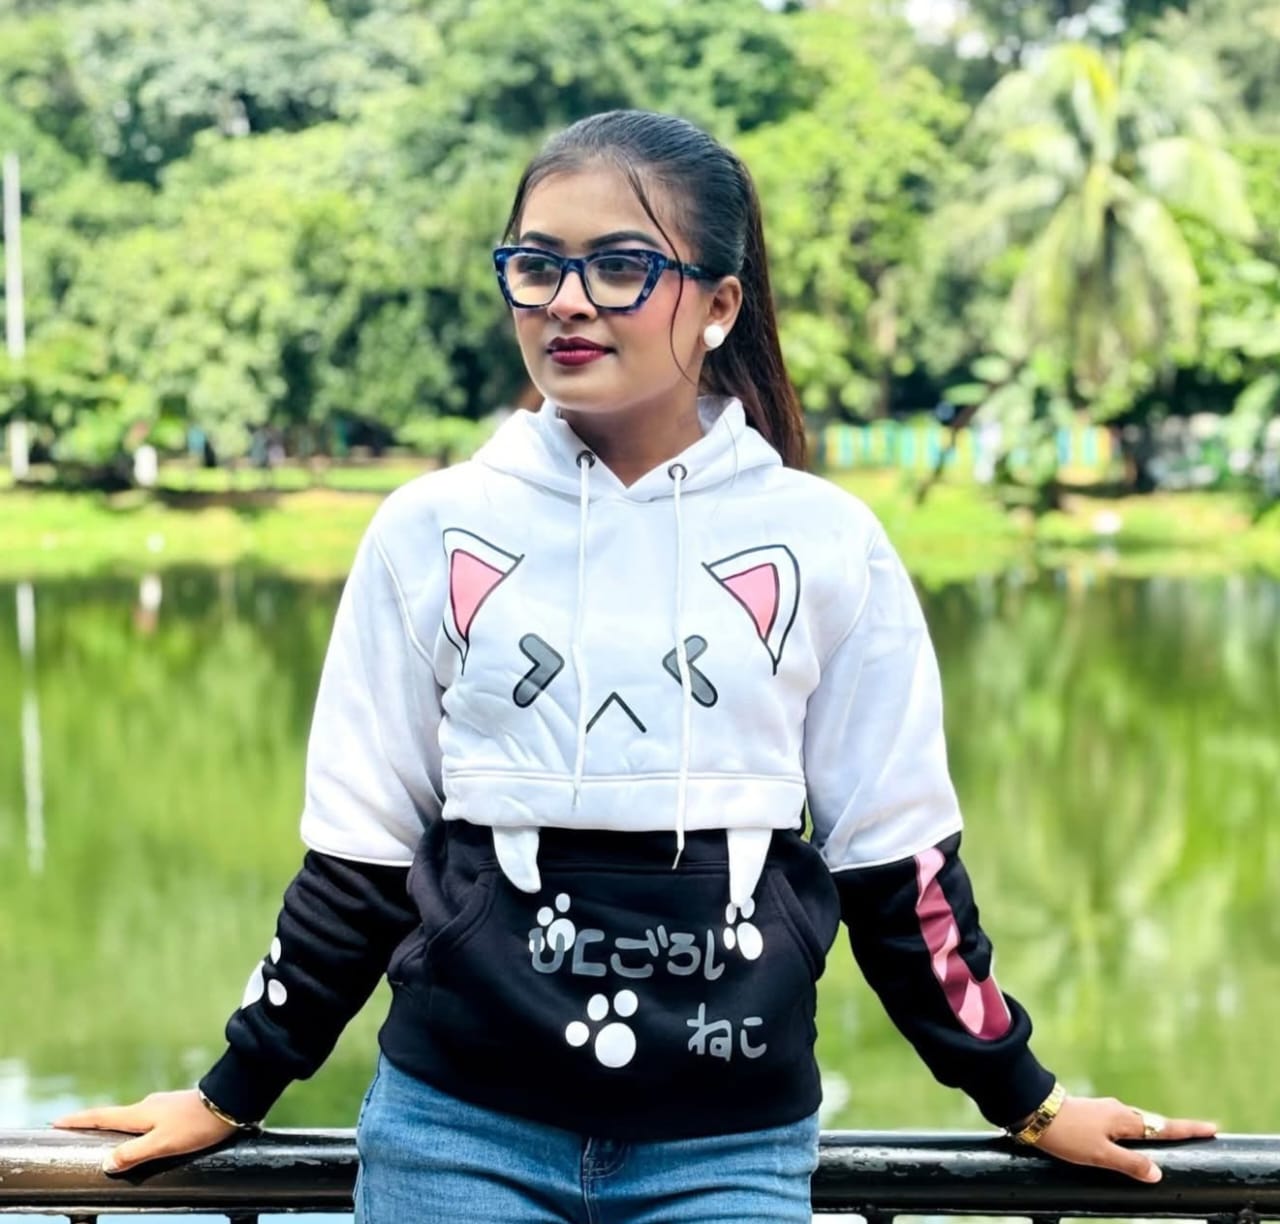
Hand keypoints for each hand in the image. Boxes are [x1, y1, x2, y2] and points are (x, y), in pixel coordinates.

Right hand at [51, 1089, 239, 1173]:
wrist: (232, 1102)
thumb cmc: (197, 1124)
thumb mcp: (162, 1144)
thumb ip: (133, 1154)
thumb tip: (106, 1163)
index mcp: (140, 1113)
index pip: (101, 1116)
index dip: (78, 1121)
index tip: (56, 1122)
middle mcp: (149, 1106)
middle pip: (115, 1117)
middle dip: (95, 1125)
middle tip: (75, 1134)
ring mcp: (164, 1106)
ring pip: (134, 1120)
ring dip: (118, 1129)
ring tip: (106, 1141)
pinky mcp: (178, 1111)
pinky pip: (149, 1122)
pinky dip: (138, 1131)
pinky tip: (144, 1140)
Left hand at [1032, 1095, 1216, 1182]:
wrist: (1031, 1110)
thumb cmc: (1066, 1134)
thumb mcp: (1099, 1155)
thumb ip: (1129, 1164)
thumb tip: (1159, 1172)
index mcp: (1124, 1119)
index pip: (1164, 1127)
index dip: (1189, 1129)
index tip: (1213, 1127)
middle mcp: (1118, 1111)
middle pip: (1153, 1123)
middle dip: (1176, 1129)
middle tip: (1198, 1134)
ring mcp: (1104, 1111)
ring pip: (1136, 1124)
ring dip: (1154, 1131)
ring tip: (1171, 1139)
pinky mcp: (1092, 1115)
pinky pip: (1121, 1126)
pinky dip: (1134, 1133)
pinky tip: (1131, 1141)